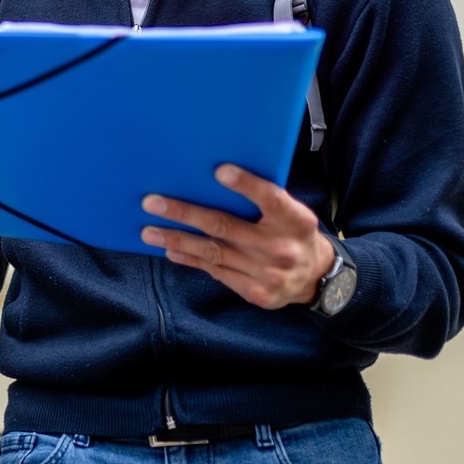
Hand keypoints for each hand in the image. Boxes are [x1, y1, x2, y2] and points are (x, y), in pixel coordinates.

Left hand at [140, 164, 336, 308]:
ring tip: (149, 231)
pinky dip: (190, 259)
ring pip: (213, 252)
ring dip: (177, 239)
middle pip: (225, 226)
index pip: (271, 198)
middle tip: (152, 203)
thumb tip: (213, 179)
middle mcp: (281, 247)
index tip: (219, 171)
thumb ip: (263, 200)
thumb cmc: (292, 233)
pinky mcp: (256, 293)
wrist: (315, 278)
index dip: (246, 185)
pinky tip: (171, 249)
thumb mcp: (291, 213)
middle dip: (185, 213)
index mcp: (295, 220)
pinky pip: (216, 272)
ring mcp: (268, 273)